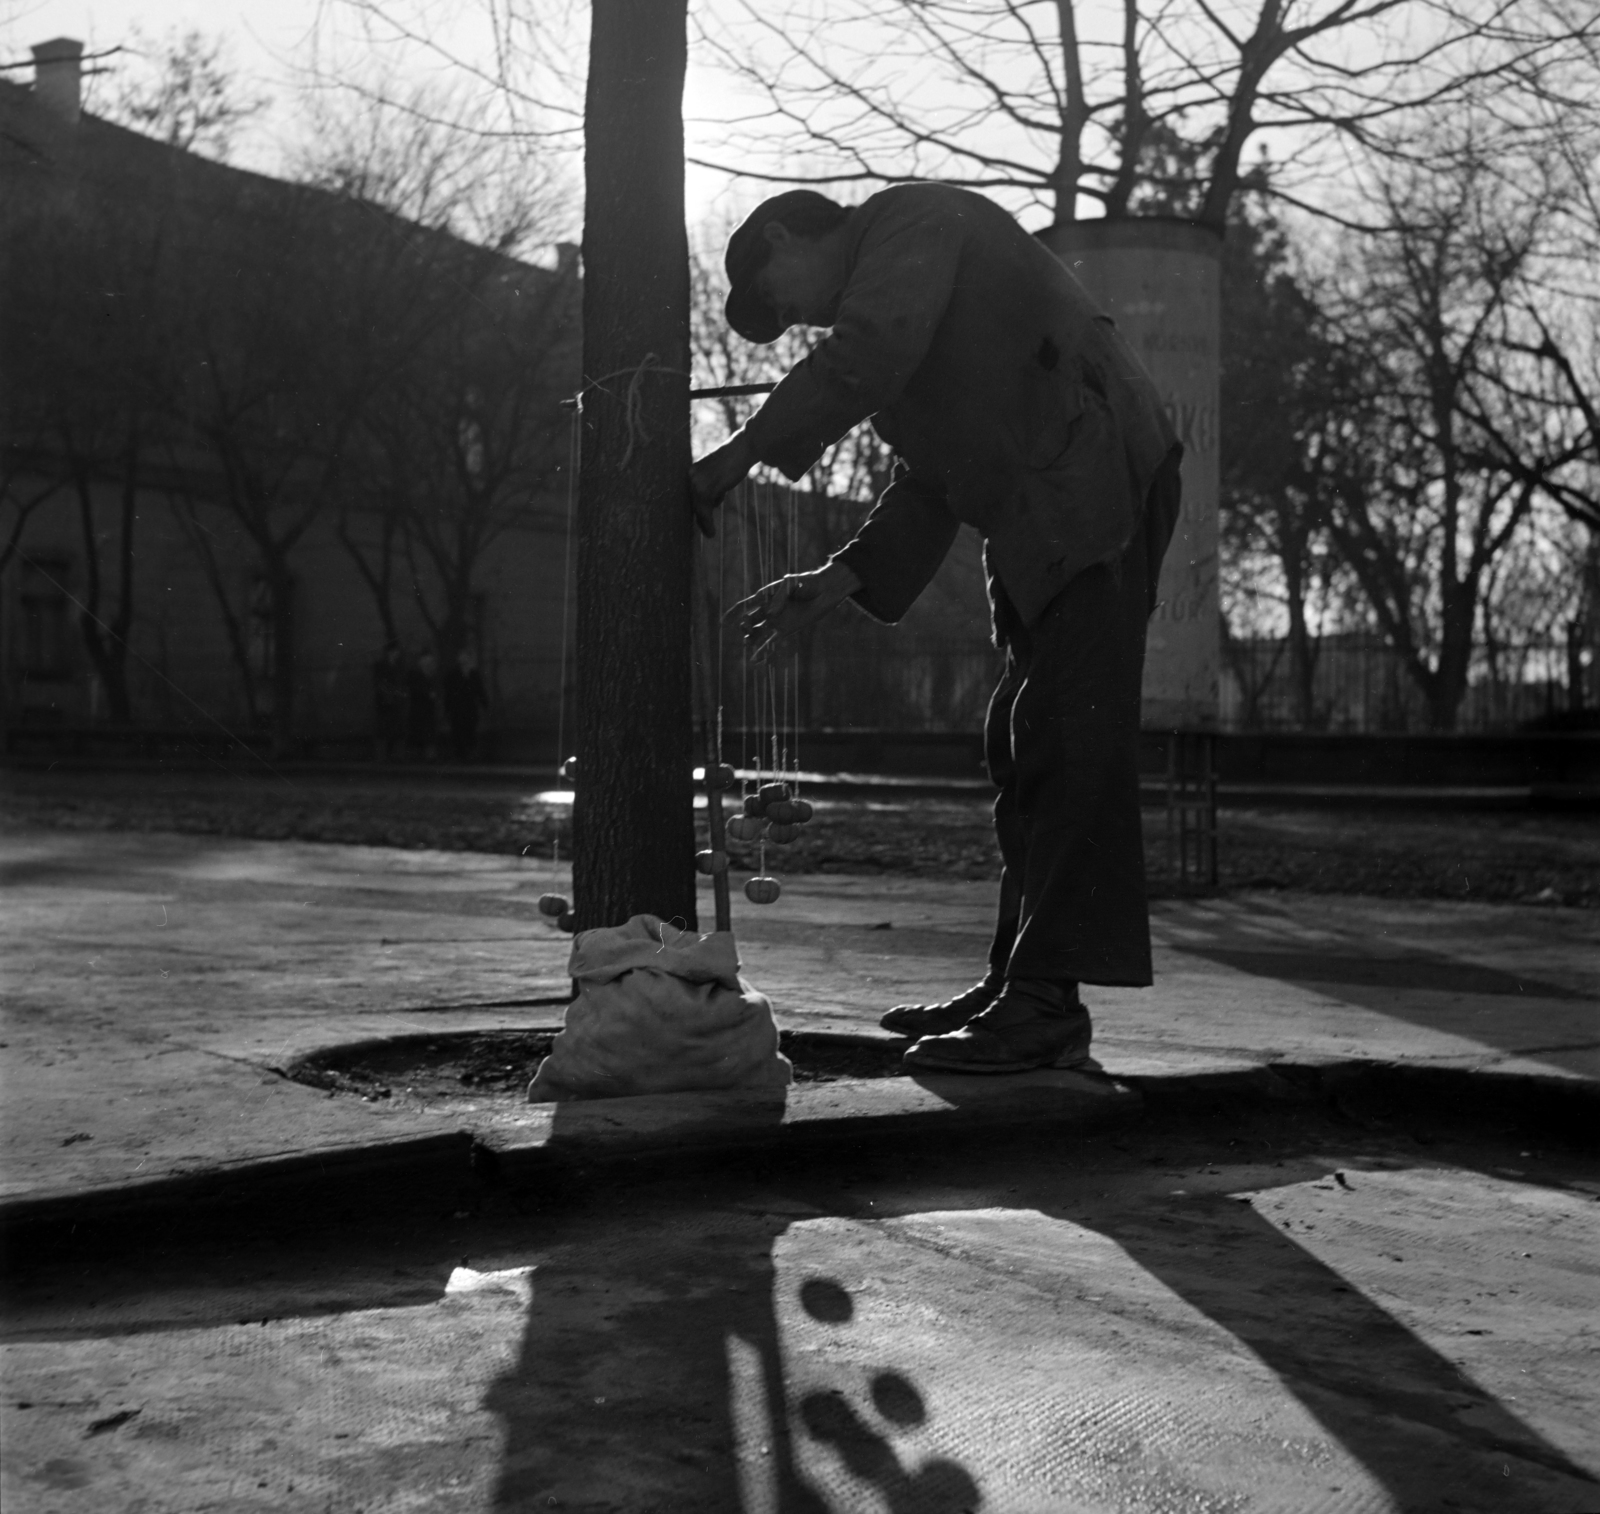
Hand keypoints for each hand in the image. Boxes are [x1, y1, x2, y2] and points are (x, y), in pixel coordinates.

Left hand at [688, 433, 755, 536]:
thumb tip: (708, 505)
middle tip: (705, 530)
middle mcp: (691, 476)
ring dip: (704, 523)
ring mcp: (697, 483)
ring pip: (698, 509)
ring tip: (710, 534)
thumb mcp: (718, 473)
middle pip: (693, 503)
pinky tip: (711, 533)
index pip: (689, 494)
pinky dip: (707, 524)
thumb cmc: (734, 460)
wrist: (744, 448)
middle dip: (699, 517)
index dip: (693, 509)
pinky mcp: (706, 490)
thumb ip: (711, 486)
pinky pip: (704, 511)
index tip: (695, 521)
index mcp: (692, 471)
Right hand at [729, 560, 862, 655]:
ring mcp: (776, 621)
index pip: (745, 605)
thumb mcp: (792, 584)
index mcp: (765, 596)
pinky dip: (763, 651)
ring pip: (757, 633)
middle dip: (745, 626)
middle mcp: (767, 610)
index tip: (723, 623)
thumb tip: (771, 614)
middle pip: (749, 621)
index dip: (733, 613)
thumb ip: (780, 597)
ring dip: (751, 640)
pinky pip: (771, 642)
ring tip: (748, 645)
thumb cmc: (808, 583)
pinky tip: (755, 661)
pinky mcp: (786, 630)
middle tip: (747, 628)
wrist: (824, 591)